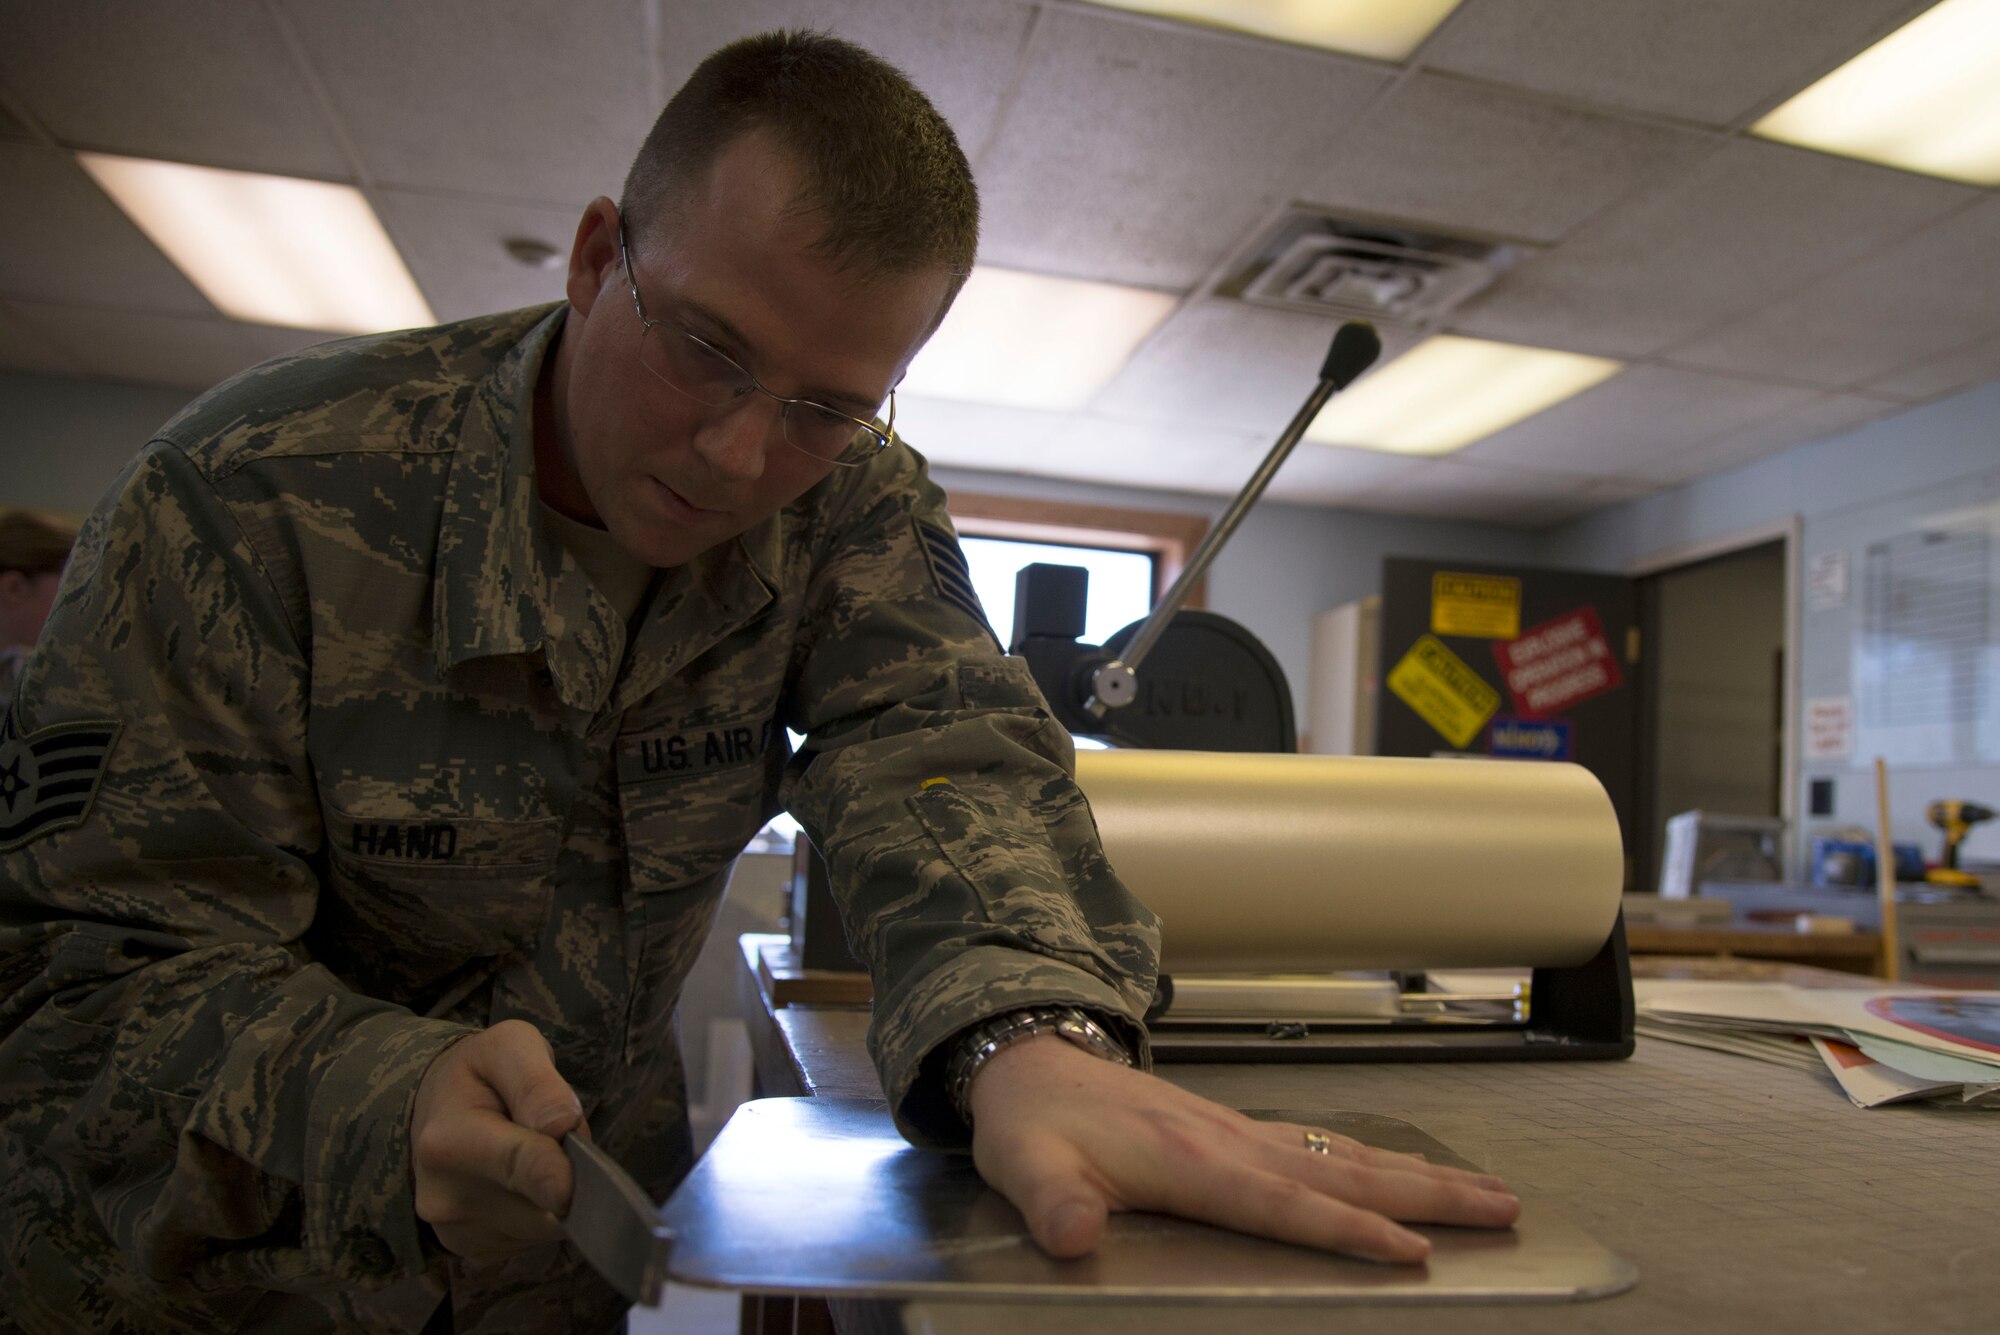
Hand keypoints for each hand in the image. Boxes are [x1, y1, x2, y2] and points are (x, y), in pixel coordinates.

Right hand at [410, 1019, 585, 1258]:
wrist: (432, 1112)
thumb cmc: (478, 1074)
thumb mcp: (508, 1047)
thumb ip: (537, 1082)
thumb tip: (563, 1126)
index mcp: (448, 1140)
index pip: (514, 1165)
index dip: (551, 1176)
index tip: (568, 1189)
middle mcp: (445, 1197)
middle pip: (542, 1205)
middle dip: (570, 1174)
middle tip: (555, 1136)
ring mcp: (457, 1233)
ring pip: (545, 1227)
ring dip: (556, 1196)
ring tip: (532, 1156)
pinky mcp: (474, 1251)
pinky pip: (533, 1241)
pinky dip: (540, 1214)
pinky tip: (520, 1184)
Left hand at [966, 1035, 1519, 1263]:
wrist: (1029, 1060)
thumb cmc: (1032, 1123)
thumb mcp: (1026, 1168)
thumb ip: (1052, 1204)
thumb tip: (1071, 1238)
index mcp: (1190, 1160)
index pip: (1283, 1204)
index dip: (1345, 1233)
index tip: (1411, 1254)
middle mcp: (1230, 1141)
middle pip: (1345, 1173)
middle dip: (1428, 1196)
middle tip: (1506, 1209)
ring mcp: (1240, 1131)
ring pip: (1347, 1155)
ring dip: (1420, 1176)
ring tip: (1491, 1192)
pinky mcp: (1236, 1130)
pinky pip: (1324, 1147)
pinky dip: (1376, 1160)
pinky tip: (1402, 1172)